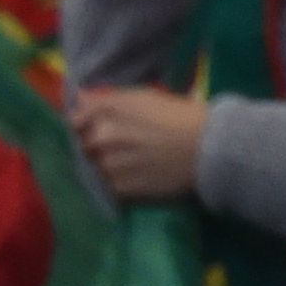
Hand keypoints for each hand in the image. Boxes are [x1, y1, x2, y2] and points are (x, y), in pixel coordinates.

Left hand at [66, 83, 207, 203]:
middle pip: (85, 144)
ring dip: (109, 164)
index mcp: (109, 110)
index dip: (85, 123)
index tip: (96, 126)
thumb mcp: (147, 97)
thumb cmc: (183, 116)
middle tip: (124, 144)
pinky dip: (121, 181)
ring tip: (136, 160)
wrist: (209, 149)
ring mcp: (109, 165)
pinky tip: (142, 174)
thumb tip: (80, 98)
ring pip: (97, 166)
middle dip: (97, 144)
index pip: (77, 119)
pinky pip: (111, 185)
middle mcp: (102, 137)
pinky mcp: (120, 189)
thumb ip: (109, 99)